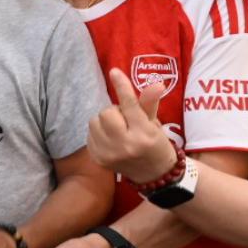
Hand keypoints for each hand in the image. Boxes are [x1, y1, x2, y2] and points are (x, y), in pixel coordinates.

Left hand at [87, 67, 177, 184]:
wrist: (153, 175)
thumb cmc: (155, 144)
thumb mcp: (155, 123)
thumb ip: (149, 103)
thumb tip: (157, 84)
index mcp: (143, 134)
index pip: (130, 106)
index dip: (122, 87)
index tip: (114, 72)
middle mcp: (125, 145)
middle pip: (107, 113)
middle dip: (115, 112)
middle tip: (125, 120)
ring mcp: (109, 154)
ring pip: (95, 122)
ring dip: (104, 121)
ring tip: (118, 130)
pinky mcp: (98, 159)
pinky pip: (90, 134)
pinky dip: (98, 132)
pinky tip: (111, 139)